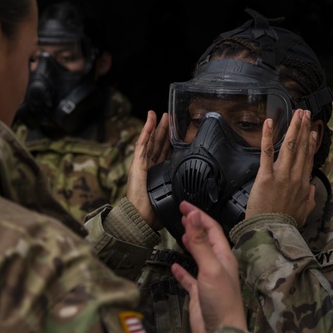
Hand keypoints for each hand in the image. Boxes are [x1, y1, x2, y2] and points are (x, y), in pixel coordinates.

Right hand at [126, 110, 170, 228]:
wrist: (141, 218)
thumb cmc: (155, 211)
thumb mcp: (173, 195)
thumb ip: (180, 187)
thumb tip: (196, 188)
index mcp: (158, 173)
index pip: (165, 153)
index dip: (169, 141)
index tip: (176, 131)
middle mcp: (149, 167)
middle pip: (158, 144)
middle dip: (163, 130)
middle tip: (169, 117)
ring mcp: (142, 164)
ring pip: (150, 140)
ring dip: (155, 126)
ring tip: (160, 114)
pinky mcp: (137, 163)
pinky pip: (142, 143)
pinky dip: (146, 131)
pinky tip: (150, 120)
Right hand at [171, 202, 247, 332]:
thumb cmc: (221, 302)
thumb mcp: (210, 268)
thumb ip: (200, 243)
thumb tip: (194, 217)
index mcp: (224, 257)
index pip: (211, 229)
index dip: (198, 215)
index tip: (185, 205)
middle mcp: (218, 266)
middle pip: (206, 240)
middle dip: (195, 225)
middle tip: (182, 214)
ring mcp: (208, 280)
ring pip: (199, 256)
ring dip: (191, 243)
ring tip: (181, 233)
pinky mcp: (199, 294)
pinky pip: (189, 278)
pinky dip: (182, 270)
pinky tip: (175, 266)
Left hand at [245, 109, 316, 225]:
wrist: (272, 232)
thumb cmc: (285, 224)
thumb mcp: (303, 213)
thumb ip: (309, 199)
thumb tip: (312, 188)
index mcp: (303, 185)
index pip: (308, 159)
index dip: (310, 143)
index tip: (312, 131)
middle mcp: (294, 177)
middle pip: (301, 148)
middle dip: (303, 128)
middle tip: (305, 113)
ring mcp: (281, 175)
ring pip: (289, 146)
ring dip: (293, 128)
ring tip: (296, 113)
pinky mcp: (265, 177)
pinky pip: (267, 153)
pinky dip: (267, 136)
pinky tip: (269, 122)